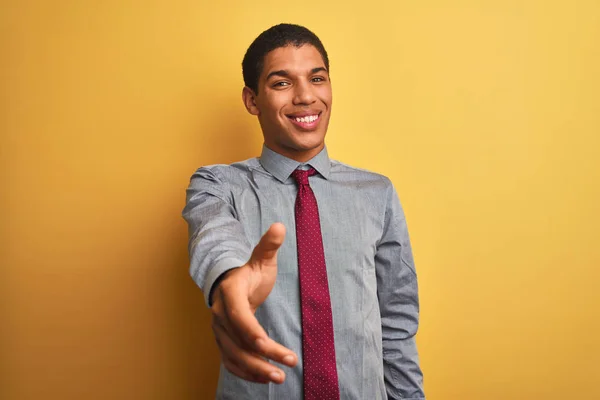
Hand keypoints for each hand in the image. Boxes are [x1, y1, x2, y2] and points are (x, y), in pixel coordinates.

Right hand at [210, 223, 297, 383]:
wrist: (228, 284)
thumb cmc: (248, 273)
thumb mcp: (261, 259)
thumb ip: (269, 245)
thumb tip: (279, 226)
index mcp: (229, 293)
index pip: (238, 317)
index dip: (252, 333)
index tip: (270, 346)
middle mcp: (220, 315)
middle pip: (238, 342)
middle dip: (261, 358)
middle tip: (285, 368)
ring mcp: (219, 331)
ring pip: (234, 356)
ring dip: (255, 370)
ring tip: (279, 378)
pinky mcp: (223, 342)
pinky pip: (231, 362)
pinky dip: (247, 373)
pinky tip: (265, 379)